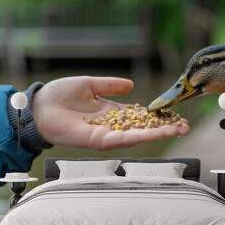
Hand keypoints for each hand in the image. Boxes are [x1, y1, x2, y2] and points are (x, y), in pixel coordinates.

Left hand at [32, 76, 188, 149]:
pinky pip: (120, 139)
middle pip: (142, 129)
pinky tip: (153, 134)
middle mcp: (111, 125)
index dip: (157, 117)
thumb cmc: (60, 94)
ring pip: (136, 136)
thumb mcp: (90, 84)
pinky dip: (137, 137)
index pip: (139, 117)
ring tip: (176, 130)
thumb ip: (110, 86)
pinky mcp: (96, 140)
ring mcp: (105, 134)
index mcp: (110, 112)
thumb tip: (131, 85)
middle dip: (163, 129)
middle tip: (184, 127)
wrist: (40, 105)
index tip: (175, 116)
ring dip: (156, 134)